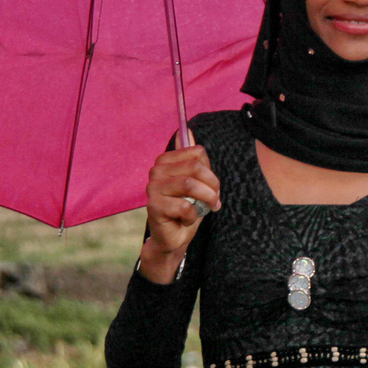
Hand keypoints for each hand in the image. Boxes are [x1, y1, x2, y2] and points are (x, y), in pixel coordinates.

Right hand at [139, 143, 220, 283]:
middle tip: (214, 201)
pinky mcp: (153, 206)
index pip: (197, 153)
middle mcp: (156, 170)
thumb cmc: (186, 208)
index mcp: (166, 161)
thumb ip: (194, 159)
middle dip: (212, 186)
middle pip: (196, 167)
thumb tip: (188, 129)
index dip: (211, 171)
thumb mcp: (196, 182)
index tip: (212, 186)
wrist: (173, 238)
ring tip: (206, 208)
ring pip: (190, 184)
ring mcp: (153, 188)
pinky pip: (184, 206)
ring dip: (206, 199)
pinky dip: (193, 215)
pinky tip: (186, 219)